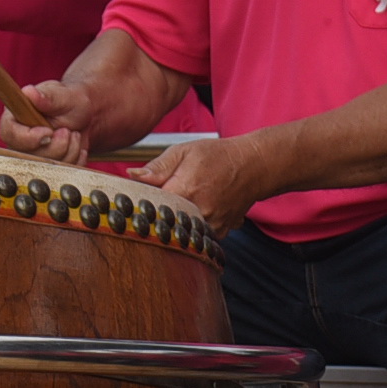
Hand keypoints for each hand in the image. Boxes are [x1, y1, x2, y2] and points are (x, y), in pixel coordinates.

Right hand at [0, 78, 94, 164]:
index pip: (9, 133)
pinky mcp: (47, 165)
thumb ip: (47, 97)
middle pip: (30, 155)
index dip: (29, 137)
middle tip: (67, 130)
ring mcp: (32, 154)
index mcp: (15, 118)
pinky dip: (75, 160)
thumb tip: (29, 92)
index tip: (49, 131)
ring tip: (73, 134)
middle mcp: (20, 139)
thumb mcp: (63, 96)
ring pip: (47, 166)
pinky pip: (61, 172)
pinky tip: (76, 145)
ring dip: (69, 151)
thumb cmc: (70, 101)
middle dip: (56, 146)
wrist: (85, 115)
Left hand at [133, 135, 260, 232]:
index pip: (150, 206)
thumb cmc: (218, 156)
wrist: (254, 166)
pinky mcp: (219, 233)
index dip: (140, 203)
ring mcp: (211, 225)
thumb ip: (157, 167)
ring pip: (181, 231)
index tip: (135, 200)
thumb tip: (132, 175)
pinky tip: (192, 214)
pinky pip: (197, 235)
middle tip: (155, 203)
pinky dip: (191, 227)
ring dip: (174, 222)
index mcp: (185, 190)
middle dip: (156, 215)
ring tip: (177, 207)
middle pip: (164, 223)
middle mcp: (198, 212)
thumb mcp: (184, 152)